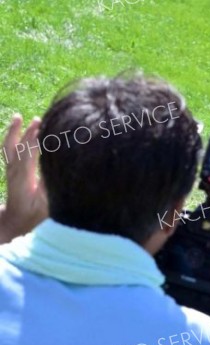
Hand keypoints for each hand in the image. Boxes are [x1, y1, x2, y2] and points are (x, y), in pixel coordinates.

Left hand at [0, 114, 47, 242]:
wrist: (15, 220)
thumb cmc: (33, 215)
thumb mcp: (45, 204)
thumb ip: (49, 186)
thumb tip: (56, 168)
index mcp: (23, 178)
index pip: (29, 154)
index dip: (36, 140)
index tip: (46, 128)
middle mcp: (14, 171)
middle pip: (18, 147)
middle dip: (28, 132)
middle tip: (38, 120)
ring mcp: (10, 170)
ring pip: (10, 146)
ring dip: (14, 131)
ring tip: (18, 117)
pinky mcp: (10, 170)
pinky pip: (9, 150)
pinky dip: (13, 137)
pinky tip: (17, 128)